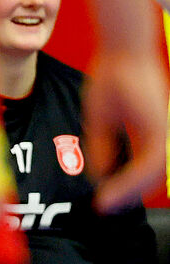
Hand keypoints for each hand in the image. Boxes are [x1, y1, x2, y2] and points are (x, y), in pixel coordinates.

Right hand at [83, 47, 167, 210]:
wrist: (122, 55)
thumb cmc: (112, 79)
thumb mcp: (101, 120)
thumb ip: (102, 147)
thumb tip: (101, 173)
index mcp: (149, 132)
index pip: (141, 168)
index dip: (124, 187)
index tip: (104, 201)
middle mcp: (159, 134)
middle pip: (149, 177)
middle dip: (126, 195)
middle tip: (106, 208)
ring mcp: (161, 132)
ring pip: (151, 174)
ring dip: (127, 192)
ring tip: (107, 203)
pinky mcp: (159, 128)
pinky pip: (149, 163)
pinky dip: (130, 179)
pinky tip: (113, 187)